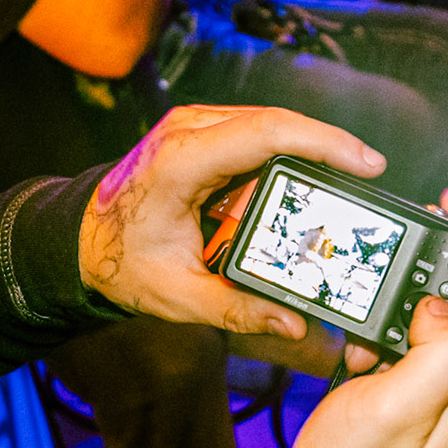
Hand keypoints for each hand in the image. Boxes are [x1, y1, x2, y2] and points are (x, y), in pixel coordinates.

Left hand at [79, 105, 385, 341]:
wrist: (80, 240)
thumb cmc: (120, 262)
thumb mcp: (176, 296)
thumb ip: (236, 310)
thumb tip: (292, 323)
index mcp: (181, 161)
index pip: (267, 133)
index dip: (324, 143)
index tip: (367, 164)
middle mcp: (188, 131)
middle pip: (277, 124)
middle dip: (328, 152)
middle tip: (368, 184)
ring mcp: (193, 127)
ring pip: (270, 127)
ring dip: (306, 157)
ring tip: (341, 192)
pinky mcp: (200, 134)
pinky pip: (254, 137)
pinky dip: (283, 160)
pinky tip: (305, 189)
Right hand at [284, 187, 447, 447]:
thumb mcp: (396, 409)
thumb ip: (434, 354)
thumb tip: (441, 307)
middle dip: (447, 255)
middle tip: (405, 236)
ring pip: (447, 309)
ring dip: (408, 295)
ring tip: (370, 308)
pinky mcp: (419, 387)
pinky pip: (415, 335)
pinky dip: (386, 325)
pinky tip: (360, 346)